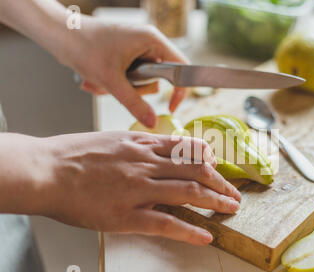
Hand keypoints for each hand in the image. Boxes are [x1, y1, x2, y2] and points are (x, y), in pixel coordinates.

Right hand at [0, 132, 240, 245]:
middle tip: (234, 192)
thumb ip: (137, 145)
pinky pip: (165, 223)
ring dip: (214, 201)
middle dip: (219, 182)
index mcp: (141, 145)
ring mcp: (138, 189)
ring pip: (187, 192)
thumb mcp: (110, 139)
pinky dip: (189, 230)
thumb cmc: (72, 155)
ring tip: (231, 209)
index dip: (208, 158)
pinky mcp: (127, 215)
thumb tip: (156, 148)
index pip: (186, 149)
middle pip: (194, 170)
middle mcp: (146, 164)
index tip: (218, 166)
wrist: (45, 170)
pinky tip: (205, 236)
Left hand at [62, 18, 188, 127]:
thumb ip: (135, 104)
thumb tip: (153, 122)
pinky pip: (131, 78)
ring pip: (143, 80)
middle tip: (119, 84)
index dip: (180, 89)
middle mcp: (148, 43)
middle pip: (159, 78)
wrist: (59, 34)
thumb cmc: (84, 46)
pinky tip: (100, 78)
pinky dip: (117, 83)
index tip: (170, 106)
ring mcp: (137, 49)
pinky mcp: (127, 55)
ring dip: (124, 87)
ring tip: (104, 79)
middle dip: (137, 88)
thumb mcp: (112, 81)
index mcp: (152, 40)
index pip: (181, 67)